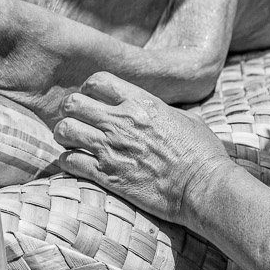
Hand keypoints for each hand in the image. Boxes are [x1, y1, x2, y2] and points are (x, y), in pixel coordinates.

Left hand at [53, 73, 233, 224]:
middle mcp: (121, 121)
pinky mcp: (107, 175)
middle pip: (73, 103)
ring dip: (65, 135)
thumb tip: (155, 109)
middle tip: (77, 121)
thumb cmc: (203, 155)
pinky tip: (75, 164)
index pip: (98, 81)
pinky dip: (67, 161)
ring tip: (71, 142)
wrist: (204, 188)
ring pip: (65, 130)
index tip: (92, 99)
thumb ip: (163, 110)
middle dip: (70, 112)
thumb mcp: (187, 119)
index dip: (89, 88)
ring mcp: (111, 148)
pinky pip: (70, 161)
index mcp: (142, 103)